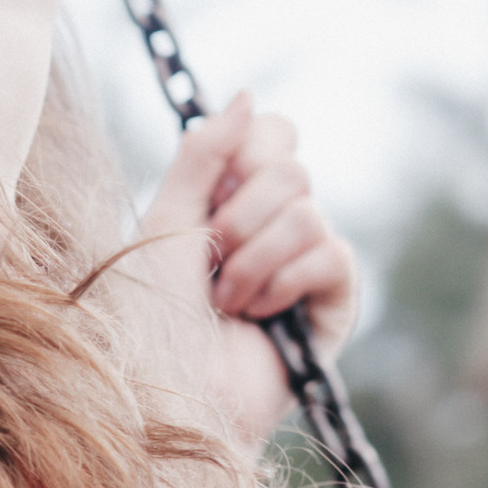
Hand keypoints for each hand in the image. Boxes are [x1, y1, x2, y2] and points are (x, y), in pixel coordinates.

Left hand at [129, 90, 361, 446]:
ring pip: (308, 212)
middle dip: (239, 216)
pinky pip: (332, 255)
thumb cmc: (152, 316)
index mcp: (234, 197)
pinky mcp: (335, 304)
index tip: (210, 200)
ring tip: (227, 303)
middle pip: (292, 166)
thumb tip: (249, 95)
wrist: (169, 392)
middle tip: (213, 260)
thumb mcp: (166, 221)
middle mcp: (277, 222)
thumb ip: (204, 153)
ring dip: (252, 261)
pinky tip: (262, 318)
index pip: (275, 133)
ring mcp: (309, 262)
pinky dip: (283, 284)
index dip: (246, 154)